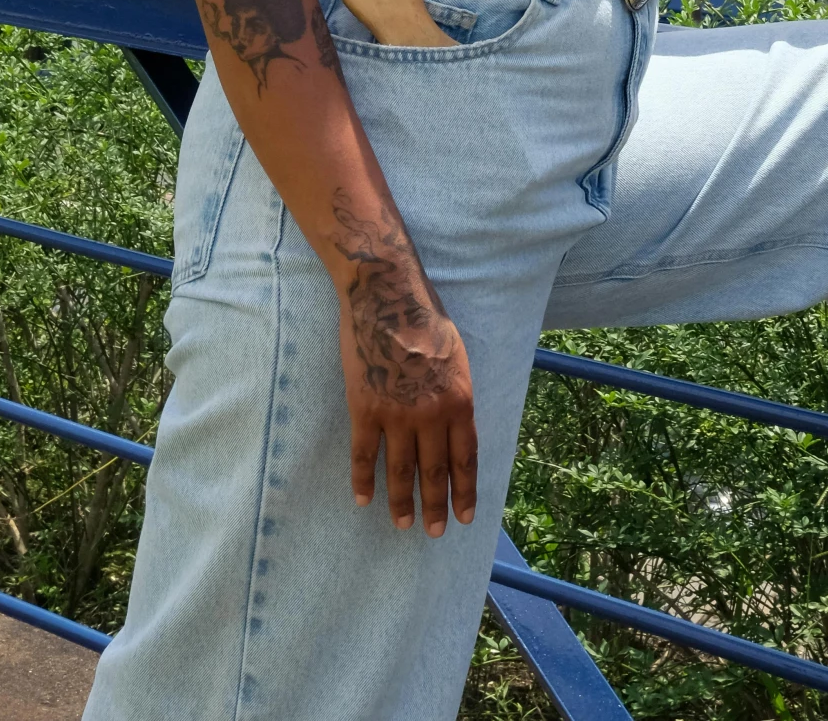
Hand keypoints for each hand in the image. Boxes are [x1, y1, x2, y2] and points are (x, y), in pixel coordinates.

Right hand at [332, 195, 477, 535]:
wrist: (388, 296)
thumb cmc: (427, 320)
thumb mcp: (459, 358)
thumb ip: (456, 396)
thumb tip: (455, 428)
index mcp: (459, 401)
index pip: (465, 459)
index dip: (464, 490)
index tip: (465, 516)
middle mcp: (431, 415)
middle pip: (434, 471)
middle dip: (435, 505)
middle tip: (435, 532)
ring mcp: (396, 414)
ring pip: (400, 470)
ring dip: (402, 501)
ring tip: (402, 524)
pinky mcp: (364, 408)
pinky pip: (364, 454)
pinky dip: (362, 480)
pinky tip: (362, 499)